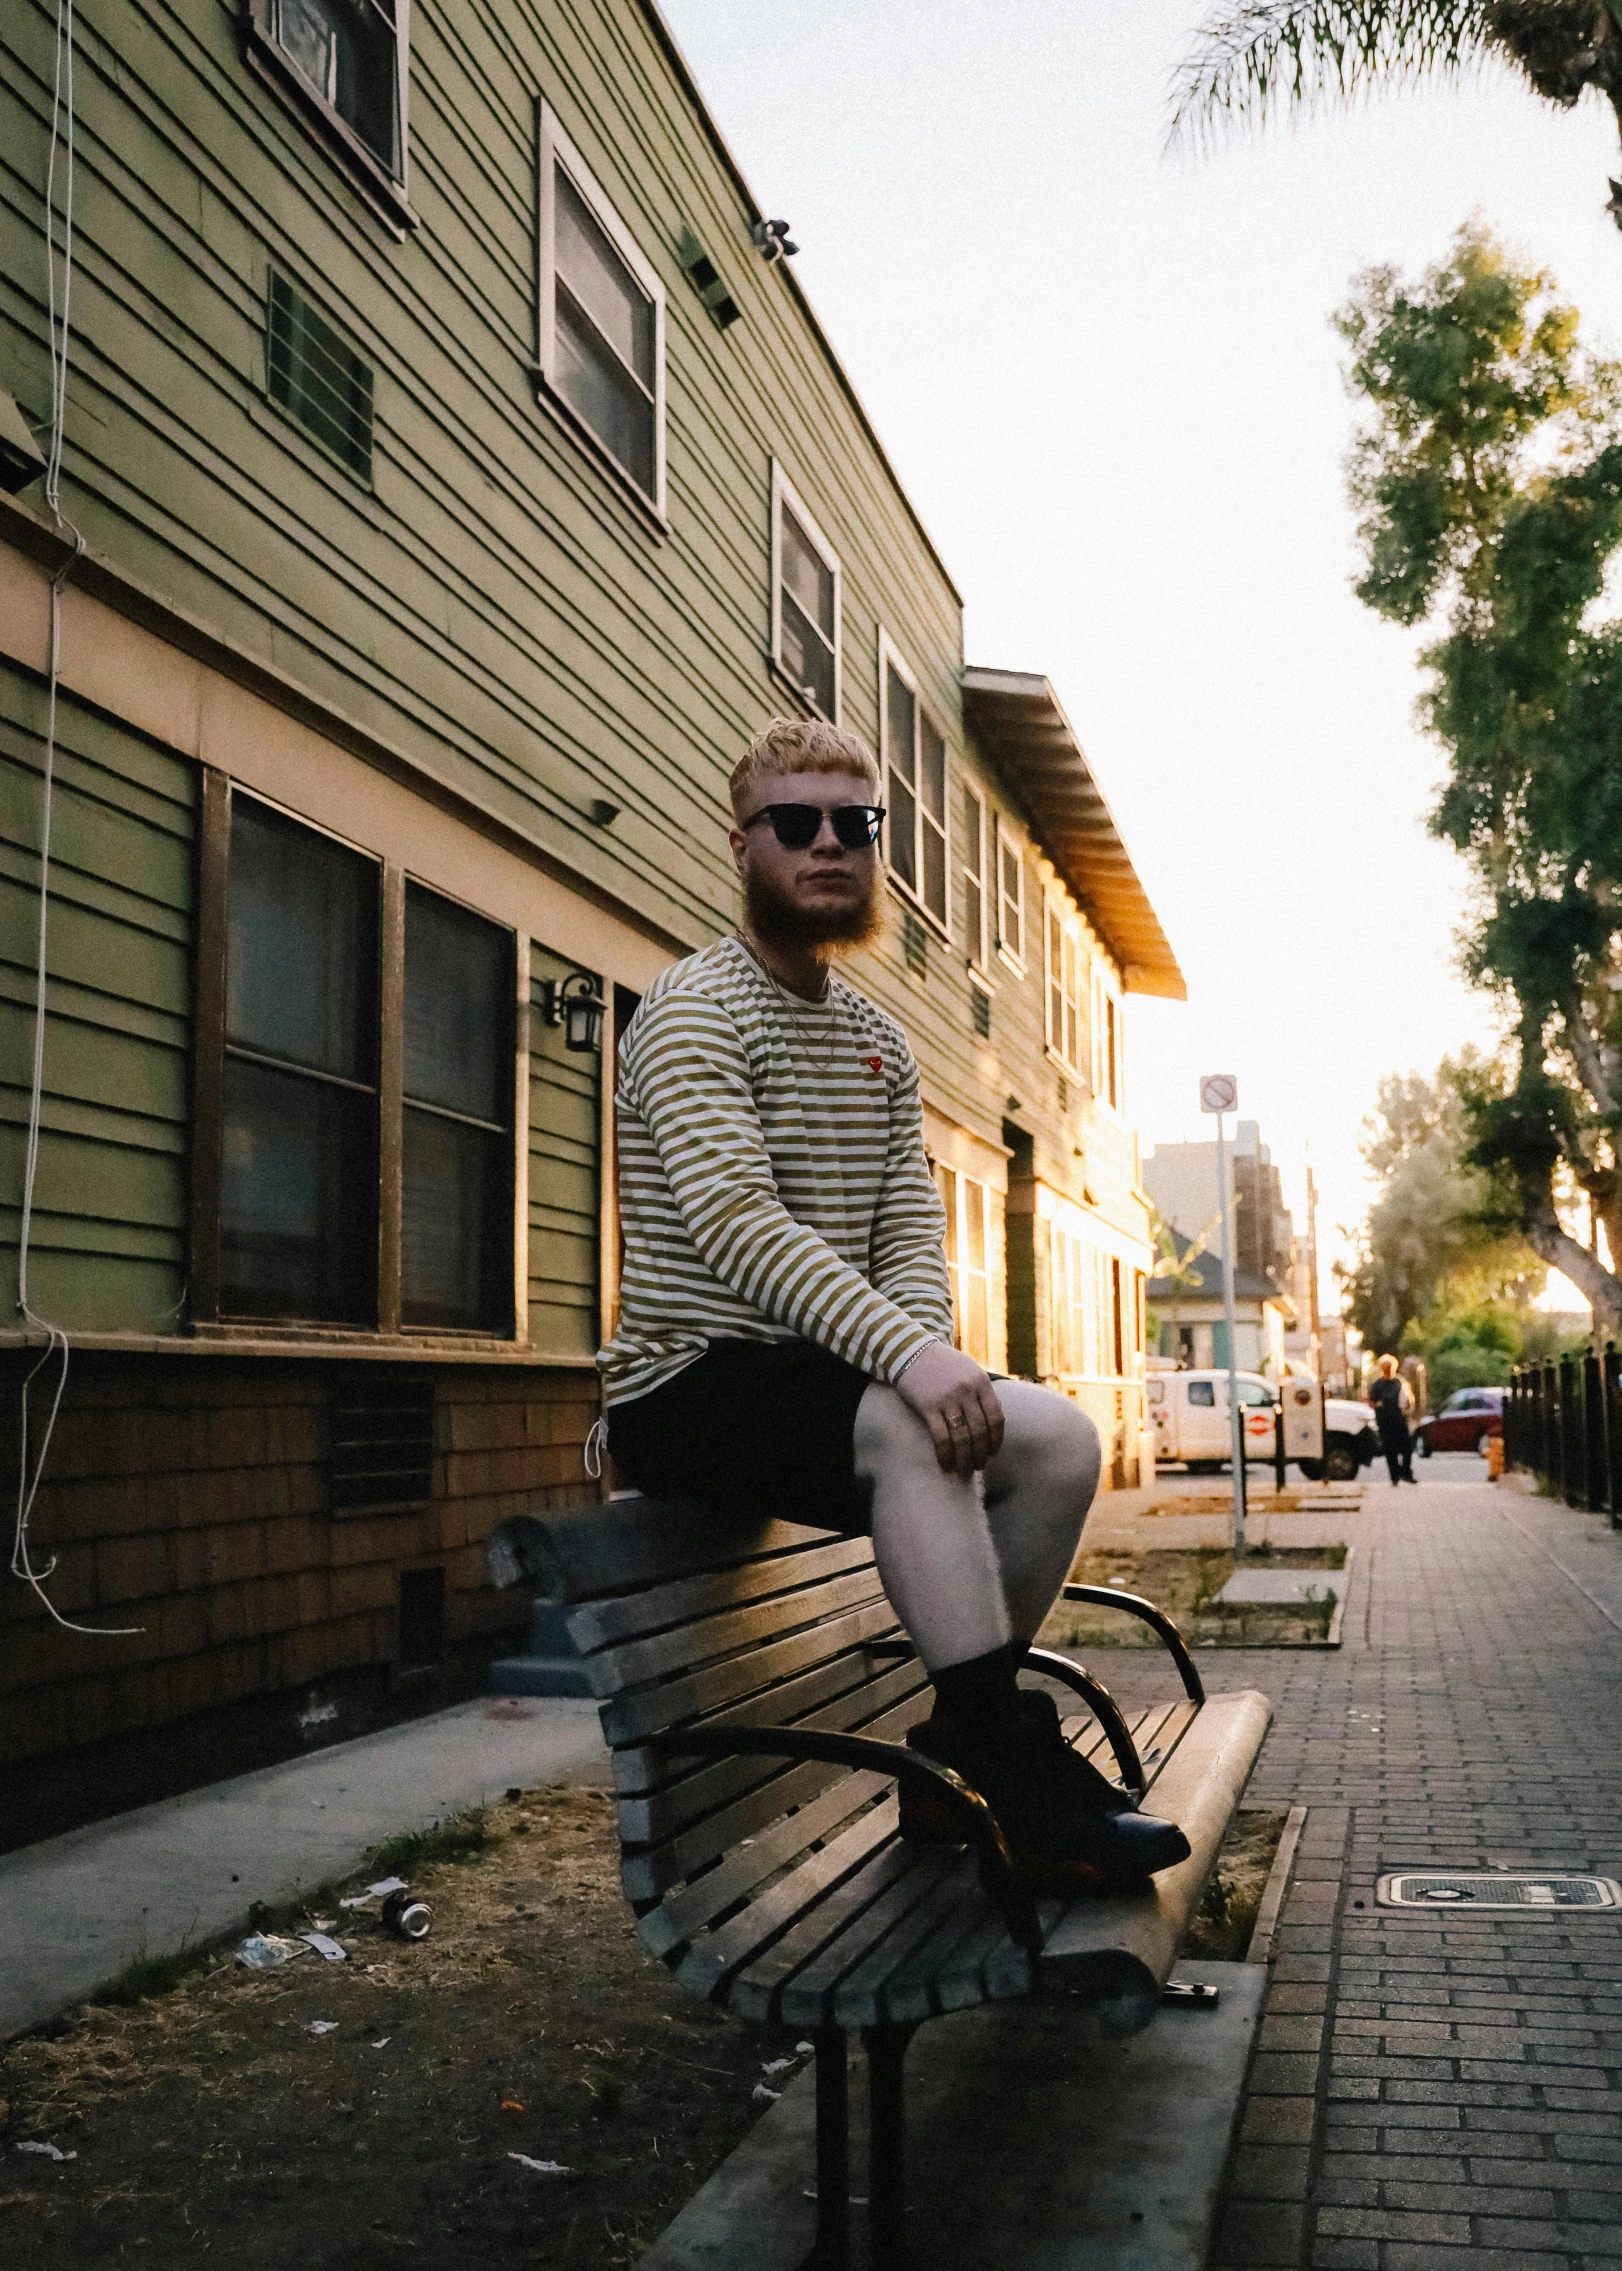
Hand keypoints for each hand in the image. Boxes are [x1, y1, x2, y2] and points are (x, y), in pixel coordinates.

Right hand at [896, 1343, 1005, 1477]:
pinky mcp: (928, 1406)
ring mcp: (948, 1398)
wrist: (911, 1351)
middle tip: (978, 1466)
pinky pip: (941, 1437)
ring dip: (964, 1459)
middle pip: (980, 1431)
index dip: (996, 1440)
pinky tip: (946, 1465)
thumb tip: (994, 1423)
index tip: (993, 1454)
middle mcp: (967, 1391)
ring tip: (964, 1470)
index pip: (996, 1418)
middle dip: (981, 1454)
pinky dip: (946, 1455)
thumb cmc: (943, 1364)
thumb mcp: (969, 1370)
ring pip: (962, 1438)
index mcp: (981, 1382)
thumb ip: (982, 1393)